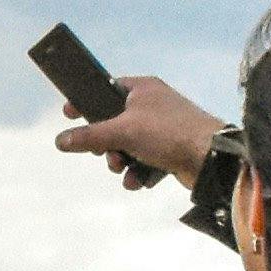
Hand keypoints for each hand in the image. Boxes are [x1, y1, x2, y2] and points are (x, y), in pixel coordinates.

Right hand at [47, 79, 221, 184]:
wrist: (210, 158)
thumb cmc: (167, 133)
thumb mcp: (122, 131)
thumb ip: (89, 136)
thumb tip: (60, 140)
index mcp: (143, 89)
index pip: (106, 89)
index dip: (87, 102)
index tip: (69, 114)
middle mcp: (153, 105)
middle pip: (114, 124)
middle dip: (106, 144)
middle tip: (104, 153)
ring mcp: (163, 129)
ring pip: (128, 146)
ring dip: (121, 162)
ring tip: (124, 169)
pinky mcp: (171, 151)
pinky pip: (144, 161)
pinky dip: (139, 172)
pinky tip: (139, 181)